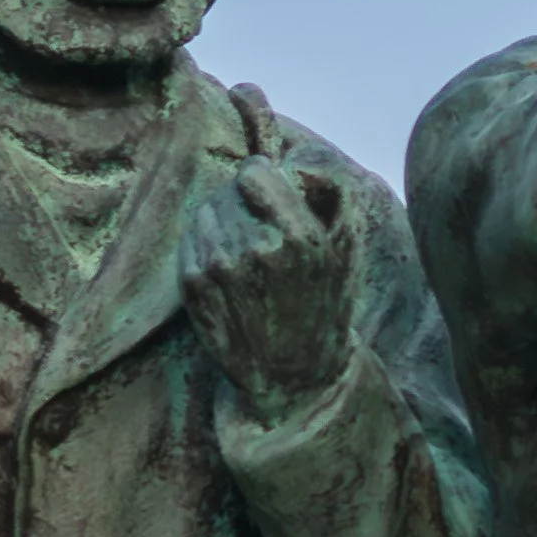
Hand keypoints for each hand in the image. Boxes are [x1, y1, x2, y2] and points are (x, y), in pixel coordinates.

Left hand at [181, 159, 358, 423]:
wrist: (295, 375)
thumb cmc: (324, 305)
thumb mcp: (346, 248)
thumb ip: (328, 192)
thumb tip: (292, 161)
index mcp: (298, 239)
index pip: (254, 172)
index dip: (261, 177)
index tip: (268, 193)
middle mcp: (255, 252)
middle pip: (228, 191)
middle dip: (243, 202)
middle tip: (259, 231)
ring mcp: (219, 270)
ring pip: (208, 212)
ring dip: (223, 222)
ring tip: (244, 254)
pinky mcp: (193, 287)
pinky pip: (191, 238)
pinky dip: (205, 244)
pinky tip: (226, 270)